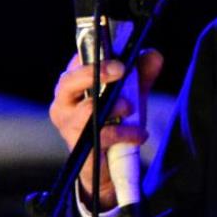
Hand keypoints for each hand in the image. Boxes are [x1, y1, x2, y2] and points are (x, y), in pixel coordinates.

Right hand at [48, 49, 162, 208]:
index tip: (115, 53)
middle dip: (96, 72)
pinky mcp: (80, 150)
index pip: (75, 63)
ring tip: (130, 109)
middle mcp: (63, 105)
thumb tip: (153, 54)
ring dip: (116, 106)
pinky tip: (139, 134)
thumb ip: (142, 73)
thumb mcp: (132, 92)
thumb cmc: (115, 119)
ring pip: (87, 110)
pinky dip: (127, 132)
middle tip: (122, 70)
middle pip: (69, 82)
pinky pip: (103, 135)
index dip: (93, 54)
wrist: (111, 163)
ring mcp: (68, 128)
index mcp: (71, 86)